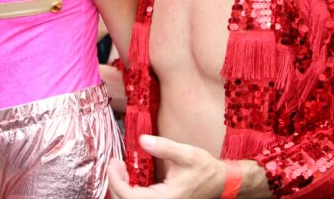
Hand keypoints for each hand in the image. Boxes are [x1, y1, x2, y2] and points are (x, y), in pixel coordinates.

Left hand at [108, 135, 225, 198]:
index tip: (113, 162)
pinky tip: (130, 175)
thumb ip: (164, 147)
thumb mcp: (186, 154)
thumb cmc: (204, 169)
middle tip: (115, 163)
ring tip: (120, 168)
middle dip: (115, 183)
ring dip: (121, 187)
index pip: (130, 197)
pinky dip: (130, 190)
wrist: (219, 182)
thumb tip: (141, 139)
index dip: (116, 181)